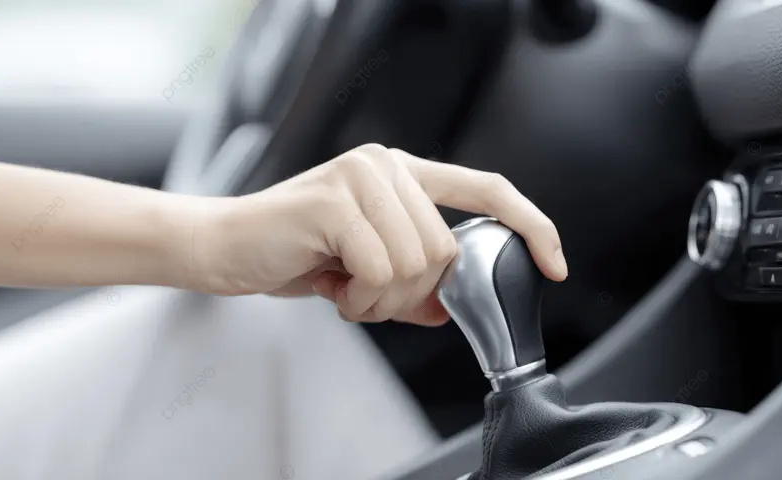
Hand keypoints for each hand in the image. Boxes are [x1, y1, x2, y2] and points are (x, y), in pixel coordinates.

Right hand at [187, 144, 566, 325]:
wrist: (226, 247)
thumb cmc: (293, 252)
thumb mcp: (365, 271)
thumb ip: (414, 286)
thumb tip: (450, 307)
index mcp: (402, 174)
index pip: (487, 189)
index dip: (531, 225)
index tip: (555, 263)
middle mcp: (387, 166)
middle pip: (448, 251)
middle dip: (410, 294)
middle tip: (364, 295)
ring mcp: (361, 177)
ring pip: (418, 264)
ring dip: (380, 300)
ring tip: (345, 289)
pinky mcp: (334, 200)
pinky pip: (381, 271)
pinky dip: (359, 298)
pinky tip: (329, 286)